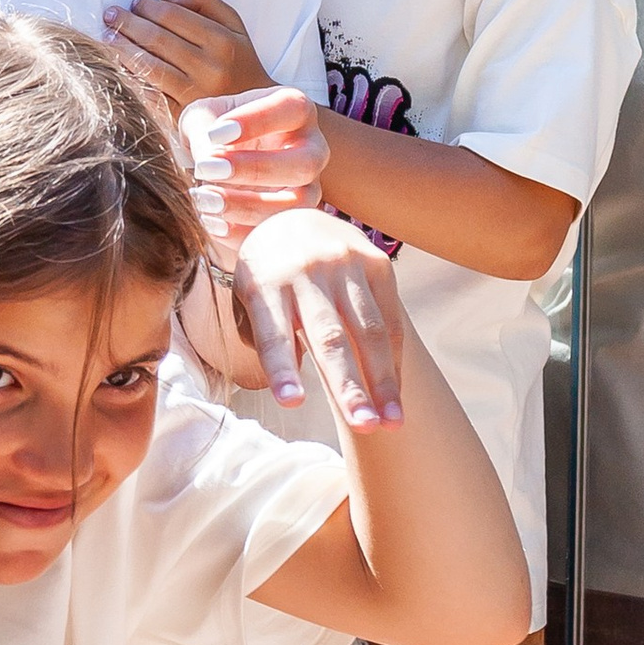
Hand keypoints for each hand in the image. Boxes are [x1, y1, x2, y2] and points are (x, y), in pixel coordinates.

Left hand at [105, 0, 267, 109]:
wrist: (253, 112)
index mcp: (222, 42)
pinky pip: (149, 95)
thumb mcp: (234, 26)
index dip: (149, 7)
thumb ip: (205, 1)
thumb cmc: (238, 62)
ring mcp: (195, 95)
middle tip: (110, 15)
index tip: (134, 2)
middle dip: (129, 24)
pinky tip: (116, 66)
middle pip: (158, 40)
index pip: (175, 17)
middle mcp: (209, 68)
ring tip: (107, 37)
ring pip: (149, 67)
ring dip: (122, 49)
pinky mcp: (182, 117)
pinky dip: (130, 78)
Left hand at [181, 86, 327, 261]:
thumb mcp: (201, 120)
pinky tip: (210, 222)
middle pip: (305, 163)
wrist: (217, 165)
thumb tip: (209, 162)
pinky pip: (281, 235)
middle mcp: (312, 148)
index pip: (291, 107)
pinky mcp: (296, 222)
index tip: (216, 134)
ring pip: (299, 205)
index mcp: (295, 110)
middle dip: (255, 169)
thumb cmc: (213, 131)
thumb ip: (203, 132)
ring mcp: (310, 188)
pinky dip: (243, 233)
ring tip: (203, 200)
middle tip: (208, 169)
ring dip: (247, 206)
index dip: (257, 121)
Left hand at [234, 211, 403, 431]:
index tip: (291, 403)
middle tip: (364, 426)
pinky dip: (393, 361)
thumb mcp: (248, 299)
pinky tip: (395, 394)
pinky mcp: (377, 263)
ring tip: (391, 422)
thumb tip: (296, 383)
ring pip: (370, 331)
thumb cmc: (266, 276)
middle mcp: (307, 271)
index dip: (282, 369)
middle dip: (348, 386)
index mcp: (265, 283)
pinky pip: (390, 320)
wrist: (294, 218)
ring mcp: (346, 265)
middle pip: (330, 337)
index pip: (274, 333)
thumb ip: (262, 339)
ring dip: (383, 382)